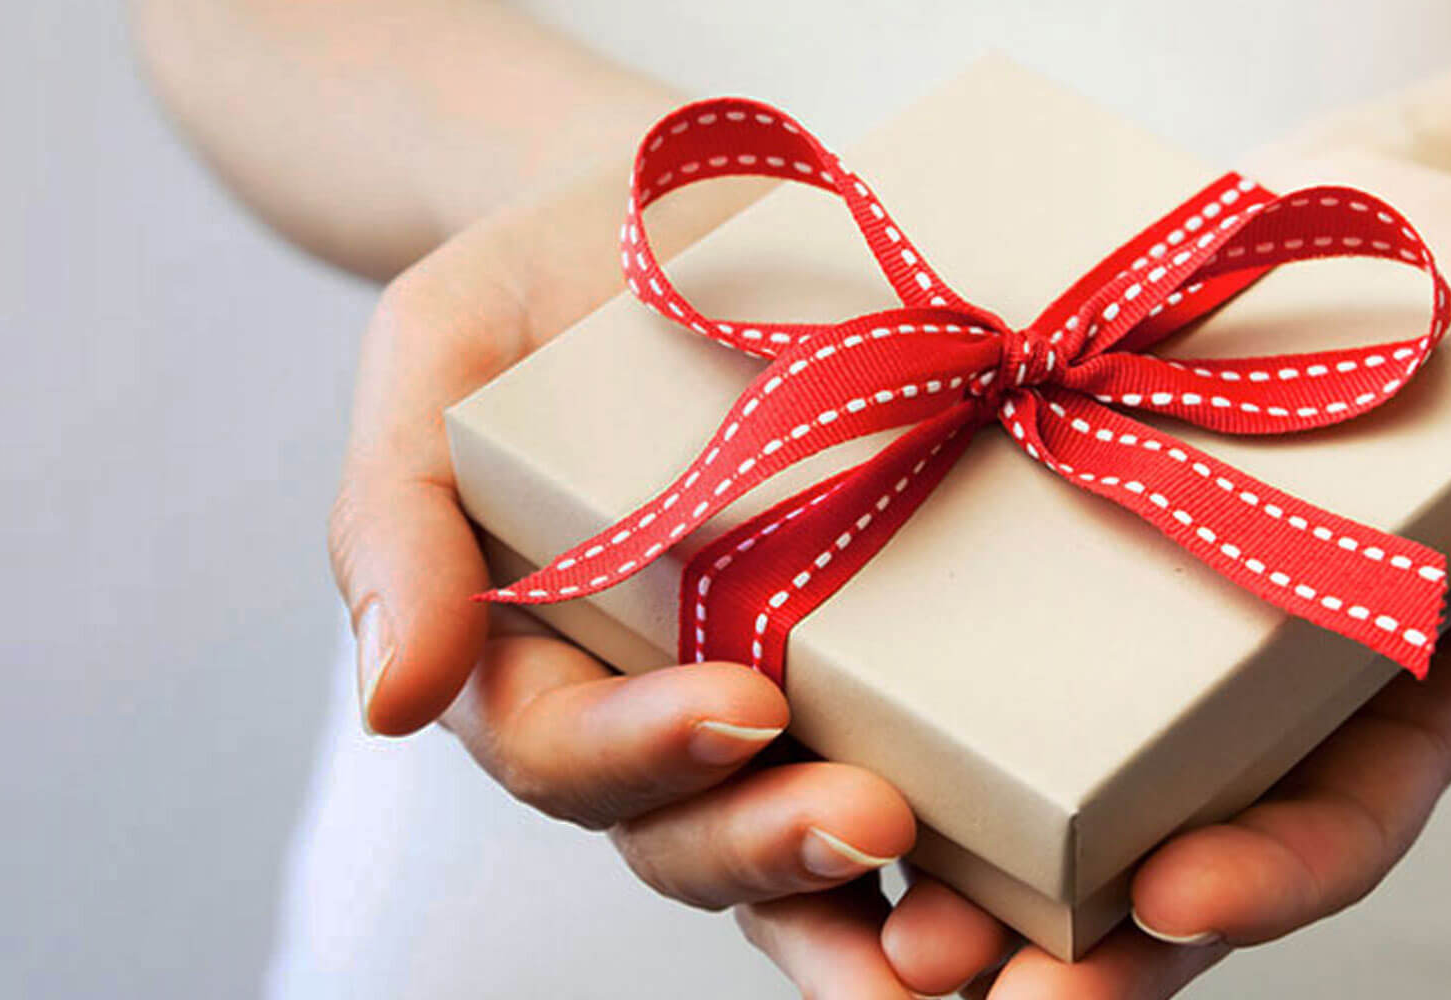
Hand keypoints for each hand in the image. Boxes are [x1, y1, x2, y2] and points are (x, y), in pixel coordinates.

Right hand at [330, 163, 922, 927]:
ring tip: (972, 928)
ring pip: (805, 870)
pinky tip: (1060, 897)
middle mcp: (649, 719)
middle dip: (772, 851)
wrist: (685, 208)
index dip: (643, 752)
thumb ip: (394, 519)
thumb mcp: (436, 355)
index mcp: (526, 661)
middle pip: (689, 842)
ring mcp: (774, 714)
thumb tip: (391, 700)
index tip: (741, 702)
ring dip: (880, 921)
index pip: (562, 751)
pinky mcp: (893, 688)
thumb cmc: (540, 283)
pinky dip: (984, 875)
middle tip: (872, 820)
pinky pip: (933, 810)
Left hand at [735, 139, 1450, 996]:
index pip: (1321, 836)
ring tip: (858, 922)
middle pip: (1134, 879)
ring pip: (1004, 811)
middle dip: (1053, 947)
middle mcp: (1212, 721)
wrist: (1341, 230)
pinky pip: (913, 674)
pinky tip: (765, 750)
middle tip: (958, 976)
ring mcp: (1092, 657)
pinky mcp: (983, 574)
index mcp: (1366, 719)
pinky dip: (847, 726)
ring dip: (924, 880)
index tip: (1177, 897)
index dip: (1260, 879)